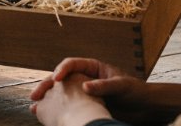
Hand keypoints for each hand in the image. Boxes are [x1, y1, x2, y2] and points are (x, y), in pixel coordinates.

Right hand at [30, 58, 146, 121]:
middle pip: (60, 79)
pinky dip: (55, 109)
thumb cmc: (136, 92)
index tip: (56, 79)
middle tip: (35, 95)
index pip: (71, 64)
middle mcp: (85, 78)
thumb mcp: (122, 86)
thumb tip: (85, 87)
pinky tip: (45, 116)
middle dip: (46, 86)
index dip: (62, 70)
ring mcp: (83, 92)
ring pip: (60, 93)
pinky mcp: (85, 105)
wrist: (145, 108)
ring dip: (47, 99)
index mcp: (92, 67)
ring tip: (35, 107)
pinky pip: (67, 105)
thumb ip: (104, 86)